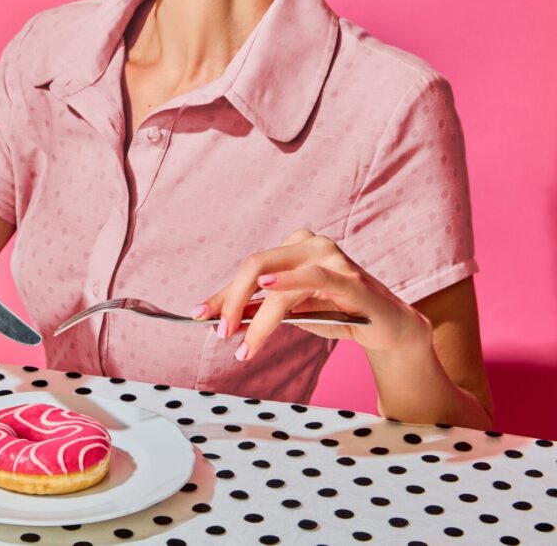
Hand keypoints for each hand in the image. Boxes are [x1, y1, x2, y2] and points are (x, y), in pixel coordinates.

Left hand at [191, 229, 431, 360]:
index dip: (221, 293)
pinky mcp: (350, 278)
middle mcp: (310, 244)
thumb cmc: (339, 313)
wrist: (389, 327)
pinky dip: (288, 284)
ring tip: (243, 344)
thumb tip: (222, 318)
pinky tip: (267, 291)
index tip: (199, 314)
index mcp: (293, 247)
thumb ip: (260, 309)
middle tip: (221, 333)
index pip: (248, 270)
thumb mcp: (293, 311)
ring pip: (277, 283)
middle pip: (254, 266)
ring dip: (256, 318)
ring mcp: (331, 257)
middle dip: (231, 301)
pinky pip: (314, 277)